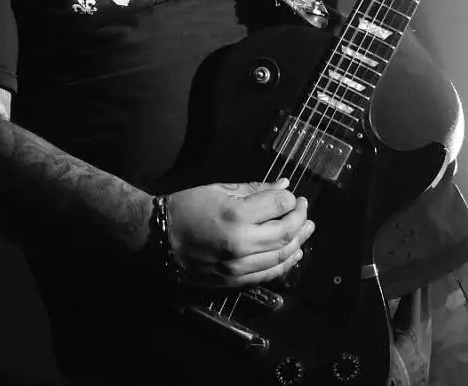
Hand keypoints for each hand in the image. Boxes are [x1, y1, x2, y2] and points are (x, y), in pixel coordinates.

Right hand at [167, 180, 313, 287]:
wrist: (160, 238)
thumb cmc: (188, 207)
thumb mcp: (220, 189)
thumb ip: (254, 189)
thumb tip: (284, 186)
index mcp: (236, 214)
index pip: (278, 206)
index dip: (290, 198)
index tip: (292, 194)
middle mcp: (241, 243)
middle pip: (285, 232)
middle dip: (300, 218)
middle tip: (304, 208)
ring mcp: (238, 266)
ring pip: (281, 256)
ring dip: (299, 241)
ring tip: (307, 229)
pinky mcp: (235, 281)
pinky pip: (268, 274)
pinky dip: (285, 263)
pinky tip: (294, 253)